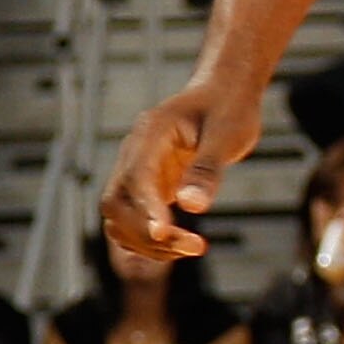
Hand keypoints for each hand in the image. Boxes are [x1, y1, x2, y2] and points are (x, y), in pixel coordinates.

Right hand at [104, 82, 262, 256]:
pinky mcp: (146, 186)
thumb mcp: (227, 135)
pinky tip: (181, 246)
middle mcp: (134, 152)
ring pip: (119, 217)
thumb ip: (207, 169)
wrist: (223, 95)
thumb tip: (191, 206)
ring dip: (148, 242)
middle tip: (195, 246)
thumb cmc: (228, 109)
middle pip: (116, 203)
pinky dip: (150, 240)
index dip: (146, 208)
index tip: (165, 234)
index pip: (136, 176)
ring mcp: (136, 170)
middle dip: (147, 232)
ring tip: (193, 248)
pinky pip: (133, 221)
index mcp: (150, 132)